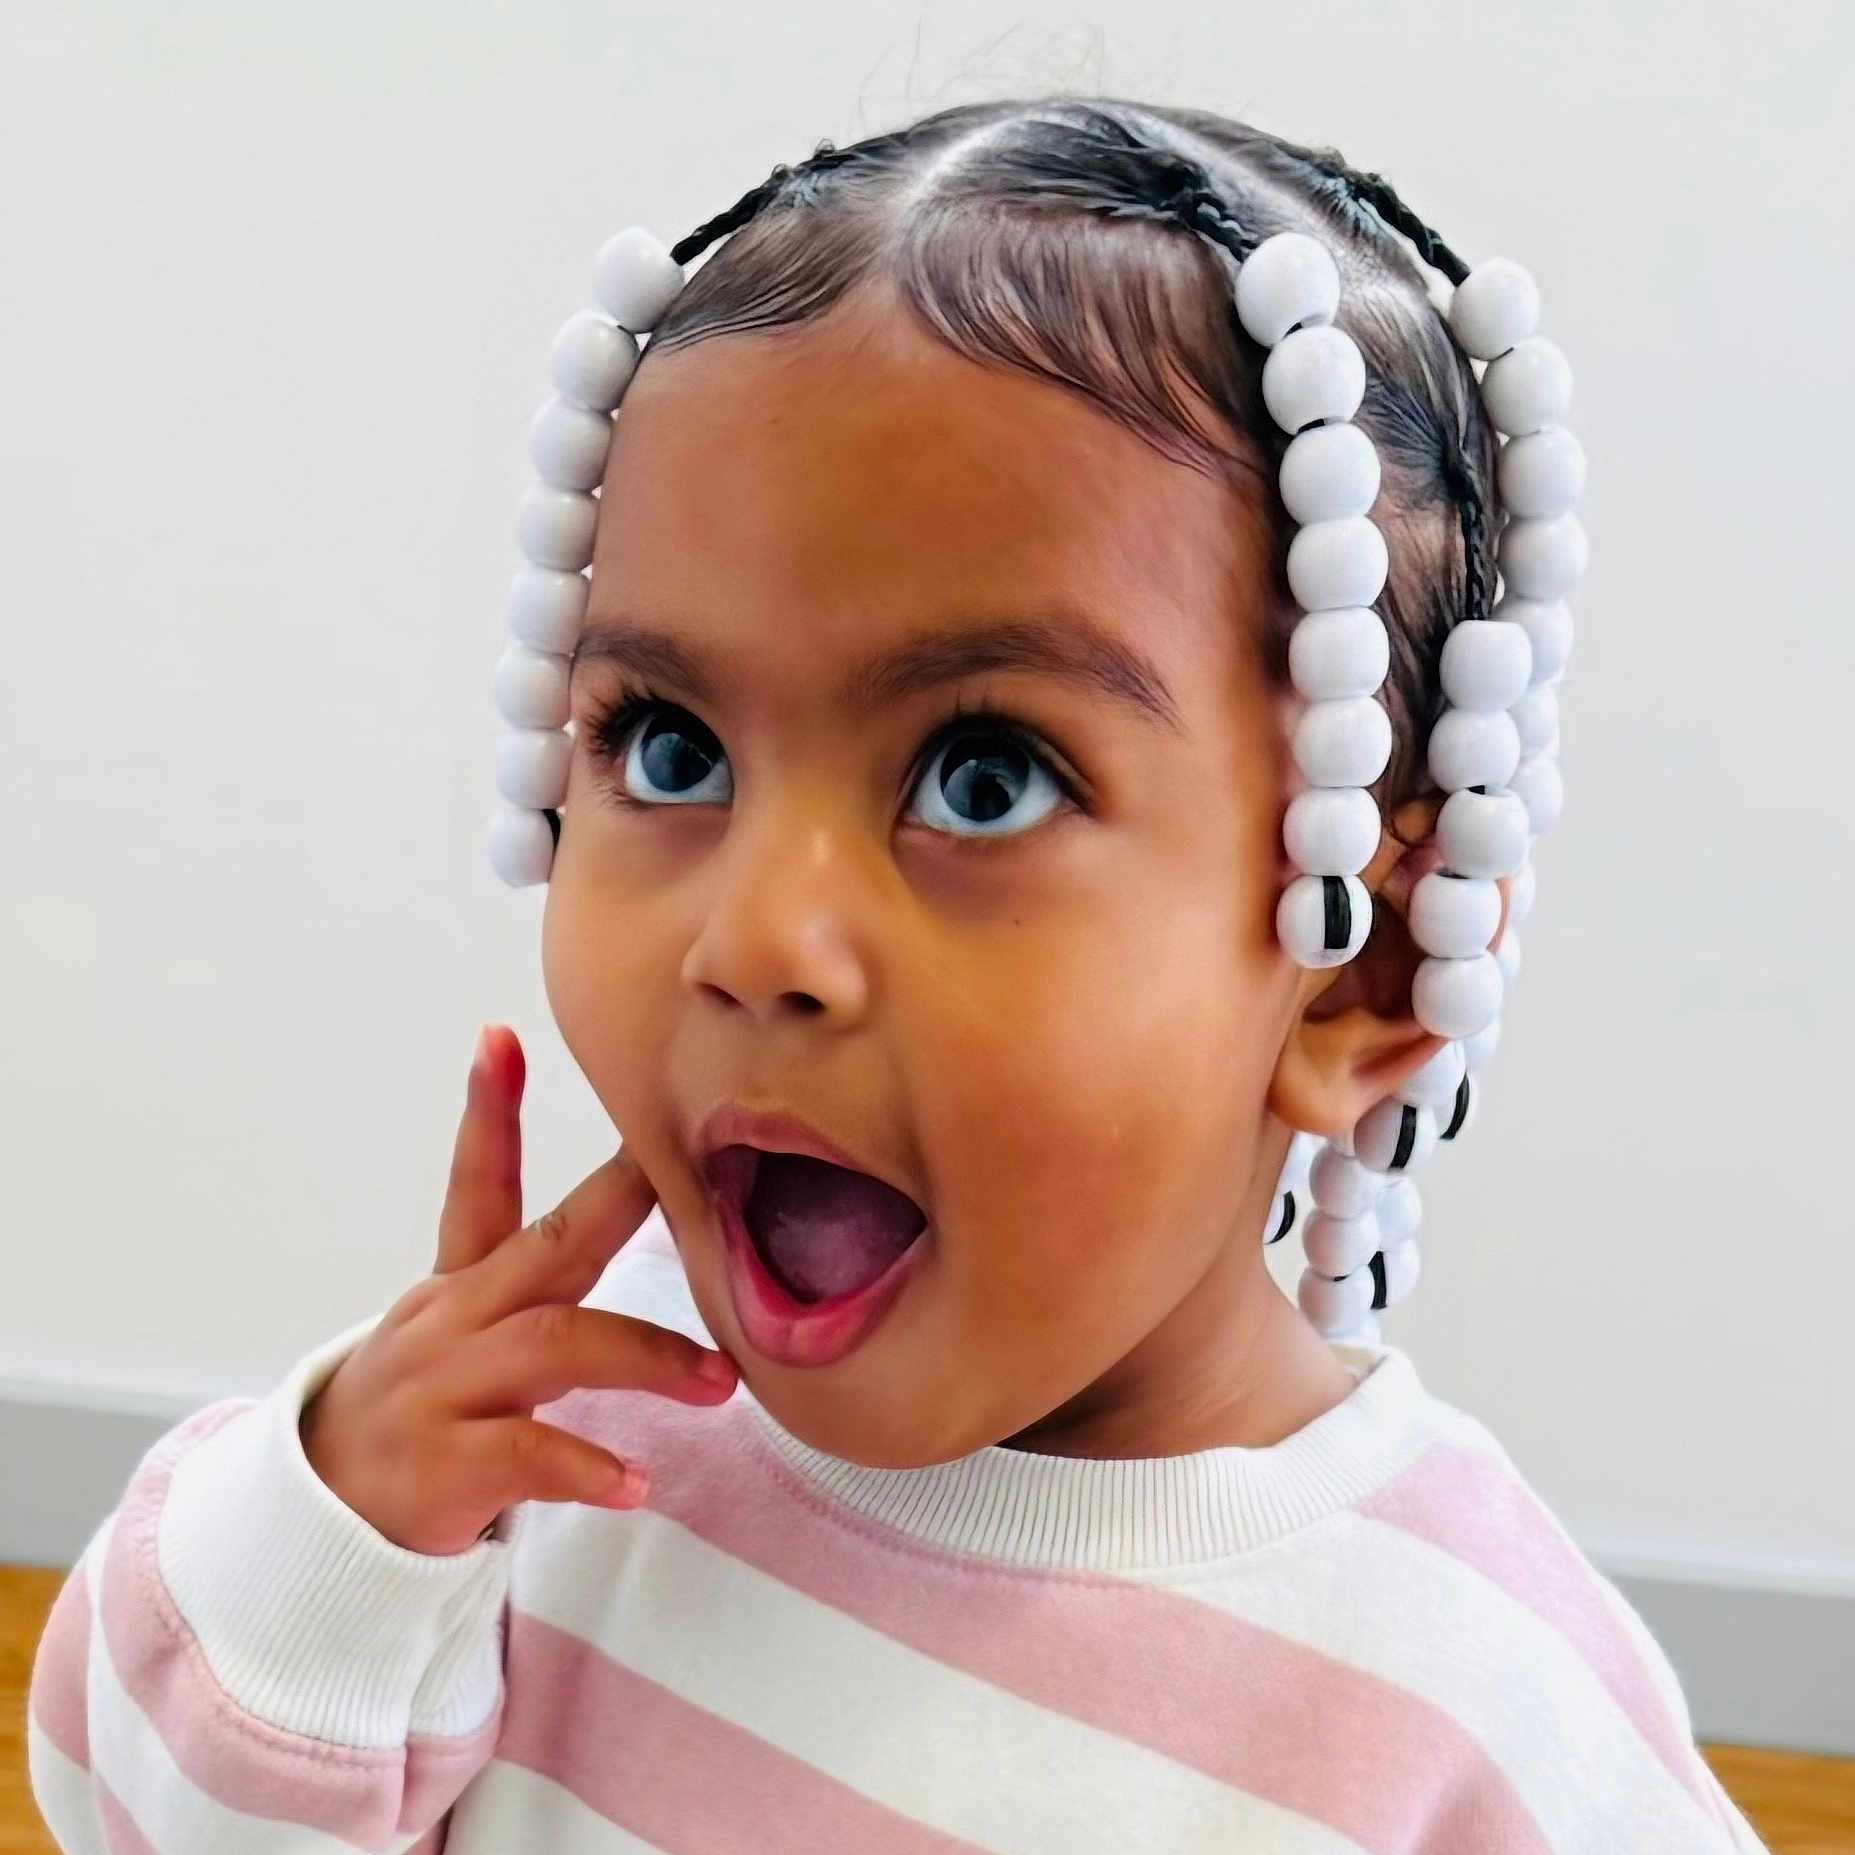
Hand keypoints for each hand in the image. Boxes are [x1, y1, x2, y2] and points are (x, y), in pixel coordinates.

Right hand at [298, 1024, 737, 1555]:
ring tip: (717, 1381)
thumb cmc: (424, 1409)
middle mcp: (450, 1322)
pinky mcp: (442, 1465)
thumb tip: (623, 1214)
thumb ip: (536, 1282)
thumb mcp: (463, 1333)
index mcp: (459, 1285)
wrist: (320, 1518)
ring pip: (556, 1345)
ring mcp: (442, 1389)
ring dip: (647, 1356)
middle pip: (546, 1245)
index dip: (489, 1110)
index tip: (502, 1036)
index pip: (476, 1184)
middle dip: (618, 1205)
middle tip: (693, 1187)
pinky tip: (635, 1484)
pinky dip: (588, 1469)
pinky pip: (528, 1456)